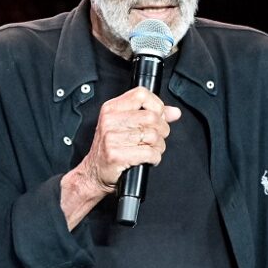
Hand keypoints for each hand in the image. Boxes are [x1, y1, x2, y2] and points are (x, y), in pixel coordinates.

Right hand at [60, 87, 181, 227]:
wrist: (93, 173)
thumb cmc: (110, 148)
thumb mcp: (125, 125)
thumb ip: (150, 115)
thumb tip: (174, 112)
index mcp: (111, 108)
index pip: (141, 94)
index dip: (157, 105)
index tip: (159, 116)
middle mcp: (109, 120)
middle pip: (151, 117)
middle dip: (162, 130)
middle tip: (157, 138)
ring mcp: (111, 138)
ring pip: (152, 136)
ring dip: (159, 147)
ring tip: (152, 150)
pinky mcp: (116, 155)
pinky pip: (148, 153)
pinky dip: (154, 158)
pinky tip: (148, 159)